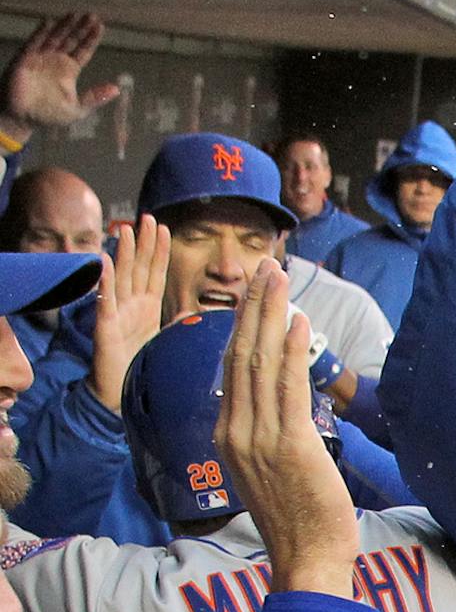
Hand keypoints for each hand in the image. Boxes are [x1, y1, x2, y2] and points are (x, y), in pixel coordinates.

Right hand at [0, 13, 120, 144]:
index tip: (100, 26)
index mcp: (69, 70)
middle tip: (92, 15)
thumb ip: (95, 97)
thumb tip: (117, 89)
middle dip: (80, 28)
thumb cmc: (48, 115)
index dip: (91, 38)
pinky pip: (34, 43)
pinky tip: (50, 22)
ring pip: (55, 37)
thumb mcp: (77, 109)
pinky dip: (41, 32)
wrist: (22, 119)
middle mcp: (56, 60)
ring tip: (75, 13)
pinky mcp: (25, 59)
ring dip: (64, 26)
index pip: (83, 50)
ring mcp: (40, 58)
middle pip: (71, 40)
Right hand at [87, 215, 168, 412]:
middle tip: (147, 218)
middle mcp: (131, 305)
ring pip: (121, 277)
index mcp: (147, 307)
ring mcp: (117, 313)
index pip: (155, 273)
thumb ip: (178, 325)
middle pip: (138, 268)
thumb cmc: (141, 366)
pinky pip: (105, 300)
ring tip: (127, 231)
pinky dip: (104, 281)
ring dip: (123, 253)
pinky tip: (103, 261)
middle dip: (143, 243)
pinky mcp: (105, 327)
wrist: (119, 393)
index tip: (164, 228)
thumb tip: (195, 313)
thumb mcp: (165, 341)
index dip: (159, 251)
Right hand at [216, 261, 358, 596]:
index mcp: (228, 436)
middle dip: (253, 307)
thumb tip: (273, 404)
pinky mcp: (290, 445)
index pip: (232, 369)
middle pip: (240, 355)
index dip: (243, 325)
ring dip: (271, 315)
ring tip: (279, 278)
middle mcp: (237, 432)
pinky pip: (286, 389)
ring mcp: (259, 438)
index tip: (254, 293)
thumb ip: (266, 434)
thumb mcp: (268, 469)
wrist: (307, 558)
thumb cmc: (298, 517)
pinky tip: (298, 323)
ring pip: (259, 363)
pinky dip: (291, 351)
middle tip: (265, 267)